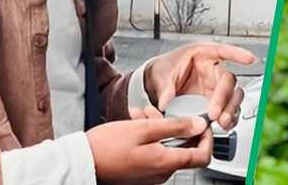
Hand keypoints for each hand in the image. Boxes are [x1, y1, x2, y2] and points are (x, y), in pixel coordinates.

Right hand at [87, 113, 211, 184]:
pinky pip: (154, 152)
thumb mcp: (144, 128)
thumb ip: (175, 126)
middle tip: (160, 112)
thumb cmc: (106, 146)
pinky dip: (150, 136)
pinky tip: (136, 124)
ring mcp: (151, 174)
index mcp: (165, 163)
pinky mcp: (141, 172)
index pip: (203, 156)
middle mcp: (161, 173)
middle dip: (176, 126)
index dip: (207, 138)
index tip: (201, 123)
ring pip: (167, 147)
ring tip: (142, 114)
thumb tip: (200, 125)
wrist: (81, 161)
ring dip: (159, 128)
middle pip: (184, 148)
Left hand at [143, 42, 255, 130]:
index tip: (250, 59)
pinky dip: (230, 119)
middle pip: (229, 81)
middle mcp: (213, 71)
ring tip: (223, 122)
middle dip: (225, 98)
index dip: (238, 54)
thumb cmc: (162, 71)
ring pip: (233, 97)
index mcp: (202, 56)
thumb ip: (165, 88)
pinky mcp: (215, 103)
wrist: (155, 84)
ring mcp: (215, 88)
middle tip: (214, 113)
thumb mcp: (161, 75)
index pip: (223, 51)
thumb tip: (166, 103)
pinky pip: (229, 110)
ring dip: (231, 110)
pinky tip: (224, 125)